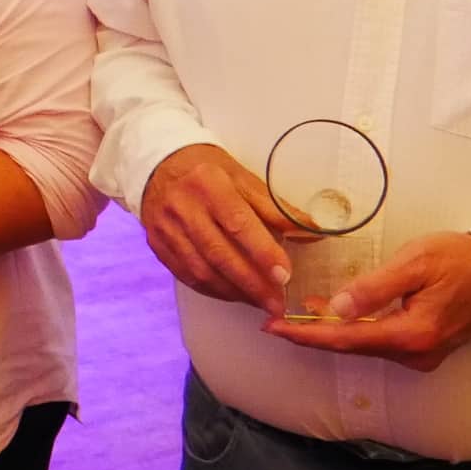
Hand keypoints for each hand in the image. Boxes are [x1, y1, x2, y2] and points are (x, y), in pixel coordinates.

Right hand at [140, 143, 305, 315]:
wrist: (158, 166)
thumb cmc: (208, 170)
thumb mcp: (242, 178)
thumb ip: (275, 208)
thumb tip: (313, 232)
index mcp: (209, 183)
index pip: (238, 223)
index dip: (263, 253)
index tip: (285, 276)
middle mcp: (183, 206)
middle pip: (219, 253)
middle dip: (252, 283)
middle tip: (278, 303)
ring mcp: (166, 228)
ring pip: (202, 271)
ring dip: (235, 292)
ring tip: (261, 301)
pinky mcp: (157, 245)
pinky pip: (187, 276)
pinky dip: (214, 290)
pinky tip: (235, 294)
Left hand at [265, 232, 470, 371]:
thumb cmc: (461, 261)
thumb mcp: (415, 263)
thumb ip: (375, 287)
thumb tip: (336, 306)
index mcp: (410, 334)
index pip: (345, 338)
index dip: (306, 334)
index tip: (273, 327)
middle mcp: (414, 353)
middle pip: (349, 346)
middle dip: (310, 335)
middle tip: (271, 321)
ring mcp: (420, 354)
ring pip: (362, 345)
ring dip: (329, 332)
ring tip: (293, 315)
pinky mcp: (423, 347)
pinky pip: (377, 341)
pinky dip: (351, 330)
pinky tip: (332, 314)